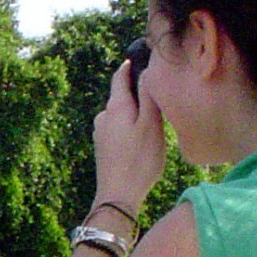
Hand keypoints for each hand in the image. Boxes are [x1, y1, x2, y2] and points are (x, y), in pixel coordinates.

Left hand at [91, 59, 166, 215]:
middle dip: (136, 95)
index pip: (119, 78)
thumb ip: (148, 96)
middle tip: (156, 100)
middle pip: (121, 97)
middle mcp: (103, 117)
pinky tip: (140, 142)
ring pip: (120, 115)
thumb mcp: (151, 124)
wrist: (118, 196)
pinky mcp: (102, 149)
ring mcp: (100, 134)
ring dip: (134, 115)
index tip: (135, 59)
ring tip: (152, 126)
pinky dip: (129, 129)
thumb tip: (146, 72)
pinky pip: (118, 130)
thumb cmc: (139, 160)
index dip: (128, 67)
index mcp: (115, 107)